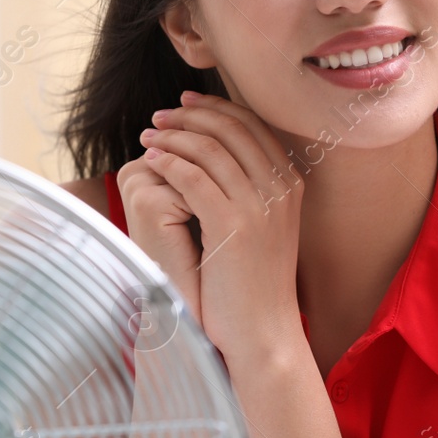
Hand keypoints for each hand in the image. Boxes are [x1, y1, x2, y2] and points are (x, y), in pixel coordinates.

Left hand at [113, 91, 305, 365]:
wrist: (263, 332)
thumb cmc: (253, 285)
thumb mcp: (261, 229)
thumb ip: (248, 192)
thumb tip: (215, 158)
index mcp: (289, 184)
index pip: (251, 126)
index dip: (215, 109)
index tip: (185, 104)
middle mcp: (280, 188)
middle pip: (232, 128)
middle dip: (191, 115)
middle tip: (159, 116)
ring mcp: (259, 206)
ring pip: (209, 148)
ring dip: (173, 136)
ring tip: (147, 137)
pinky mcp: (233, 225)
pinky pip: (194, 178)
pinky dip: (169, 162)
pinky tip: (151, 161)